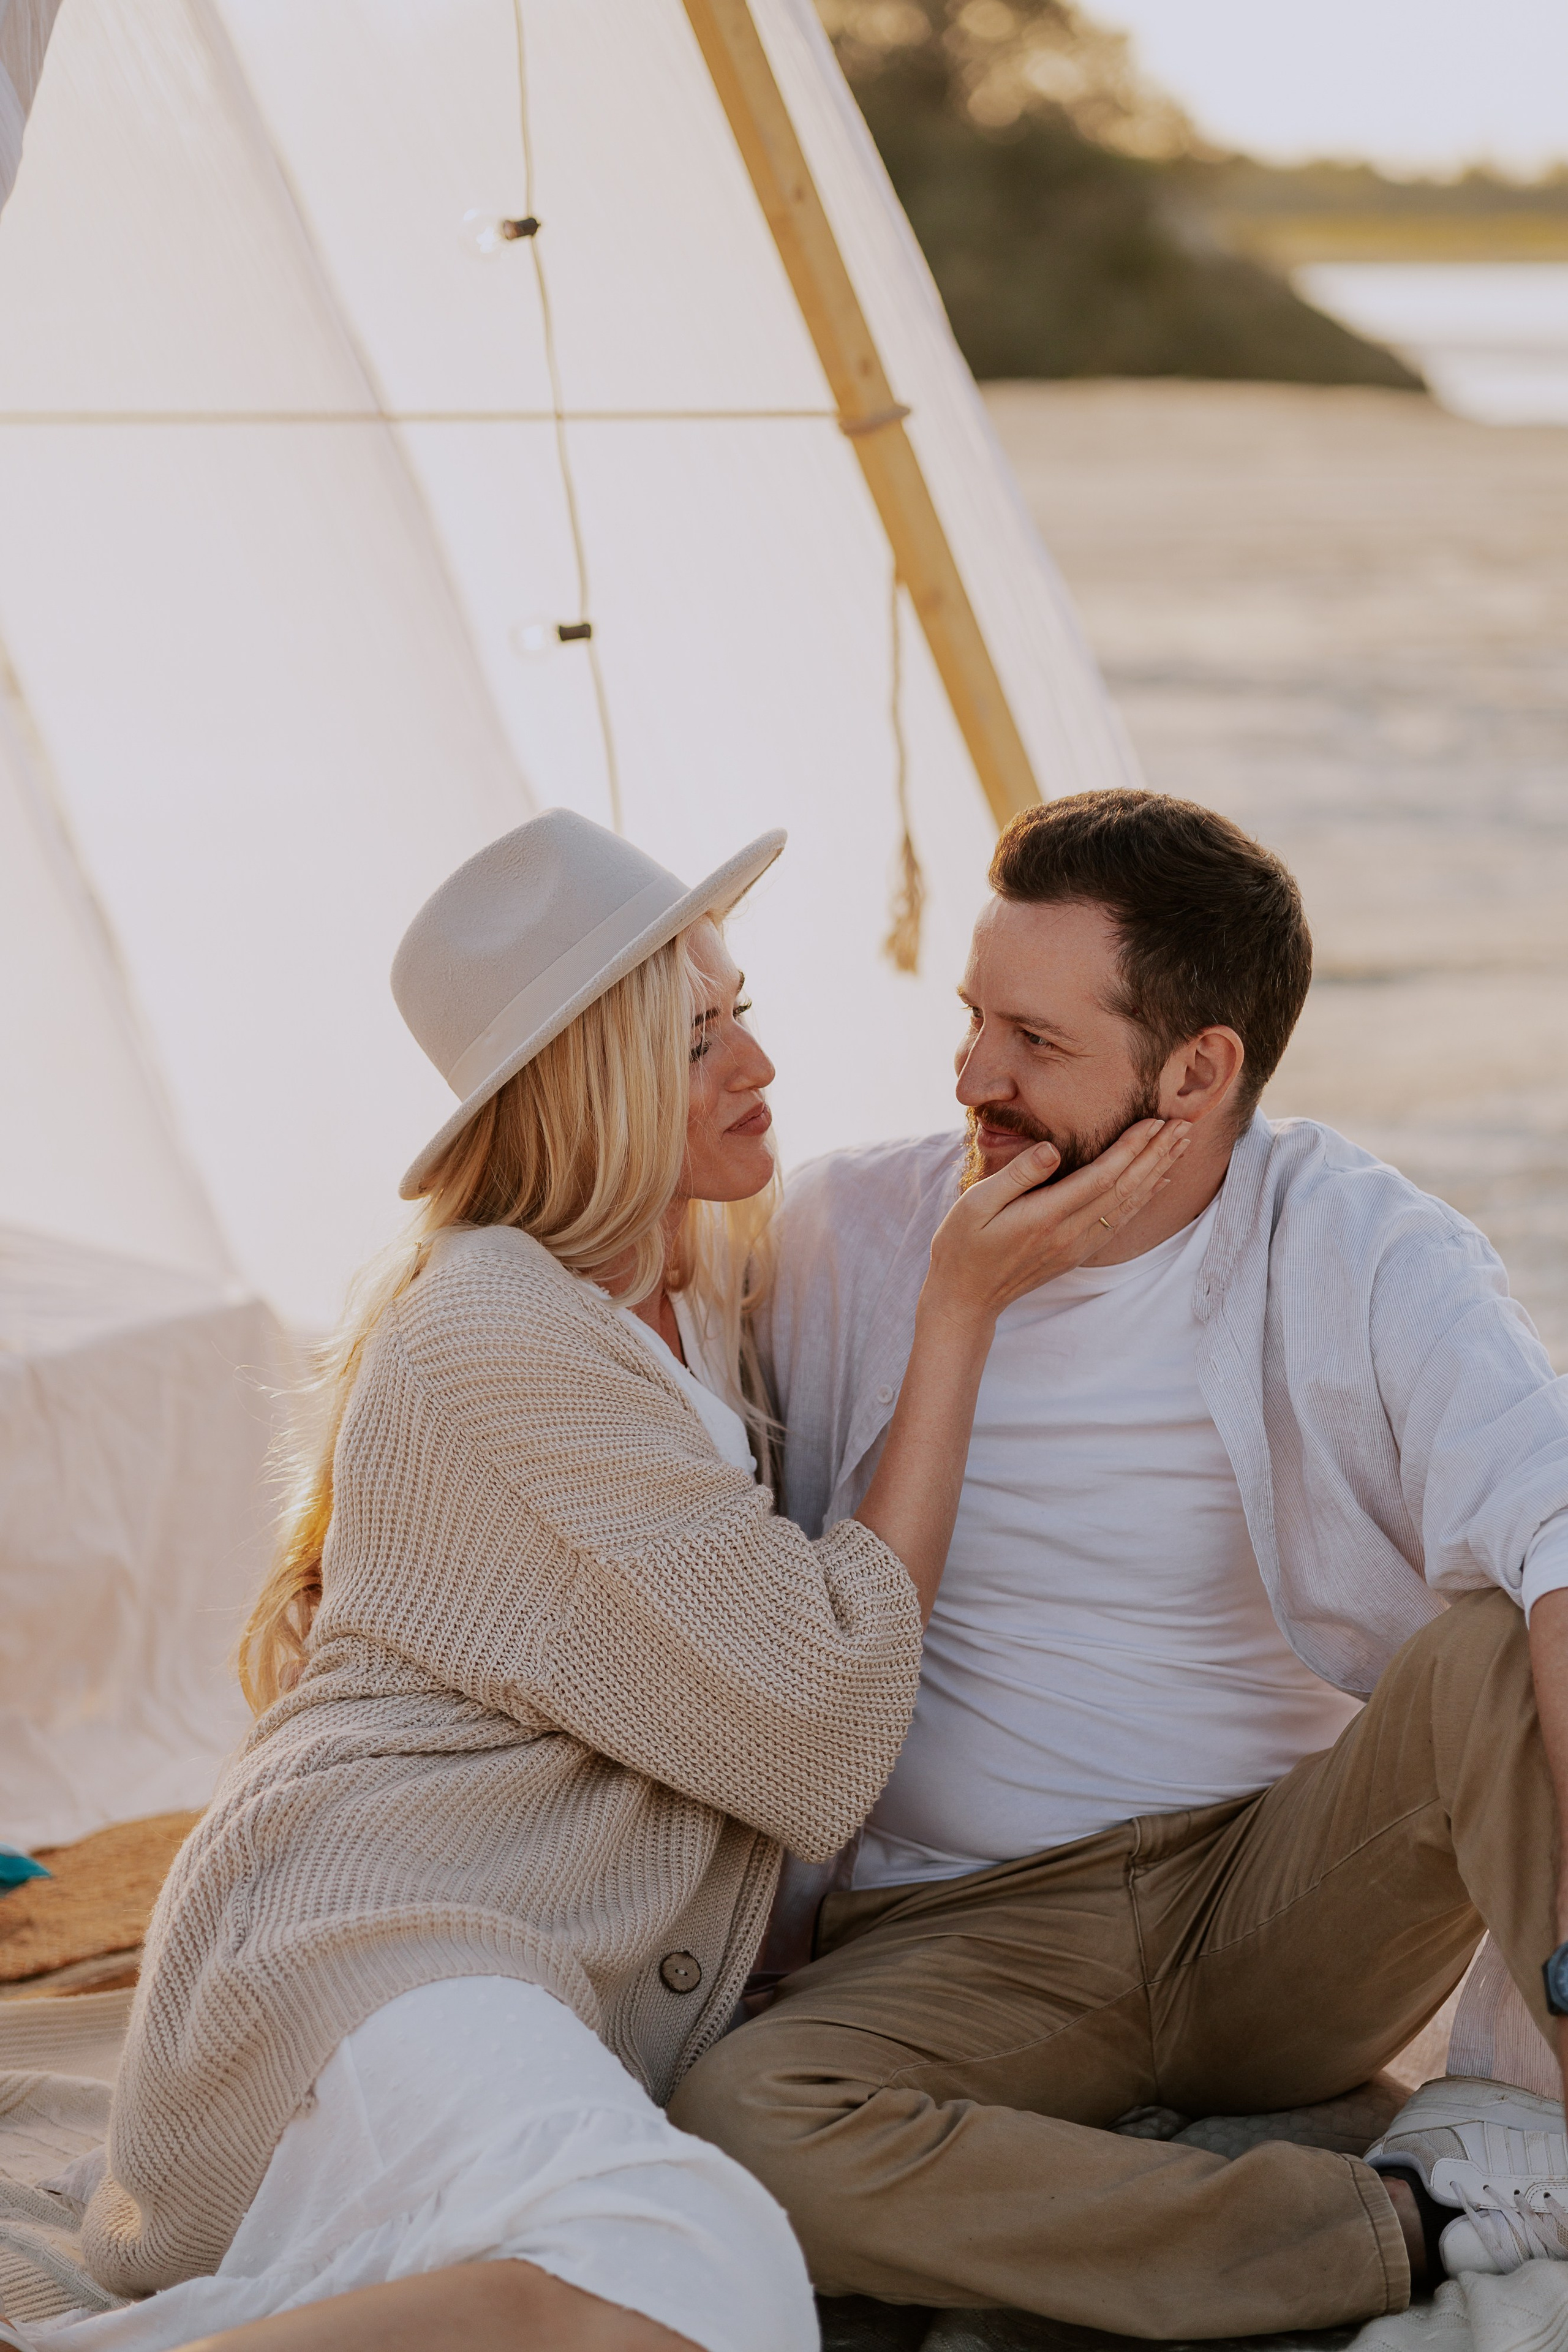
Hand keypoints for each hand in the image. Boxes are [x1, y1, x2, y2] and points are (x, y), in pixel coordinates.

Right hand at [922, 1118, 1190, 1329]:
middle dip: (1157, 1154)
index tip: (1154, 1121)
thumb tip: (1052, 1148)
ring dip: (1157, 1172)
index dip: (1131, 1148)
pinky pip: (1120, 1220)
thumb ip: (1017, 1175)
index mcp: (1047, 1216)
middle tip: (1184, 1125)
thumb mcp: (976, 1203)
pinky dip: (1143, 1197)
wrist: (965, 1297)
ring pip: (1129, 1204)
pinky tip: (1157, 1180)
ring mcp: (1078, 1245)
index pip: (1102, 1176)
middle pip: (1125, 1188)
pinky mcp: (1078, 1251)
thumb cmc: (963, 1244)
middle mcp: (1070, 1233)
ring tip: (1181, 1146)